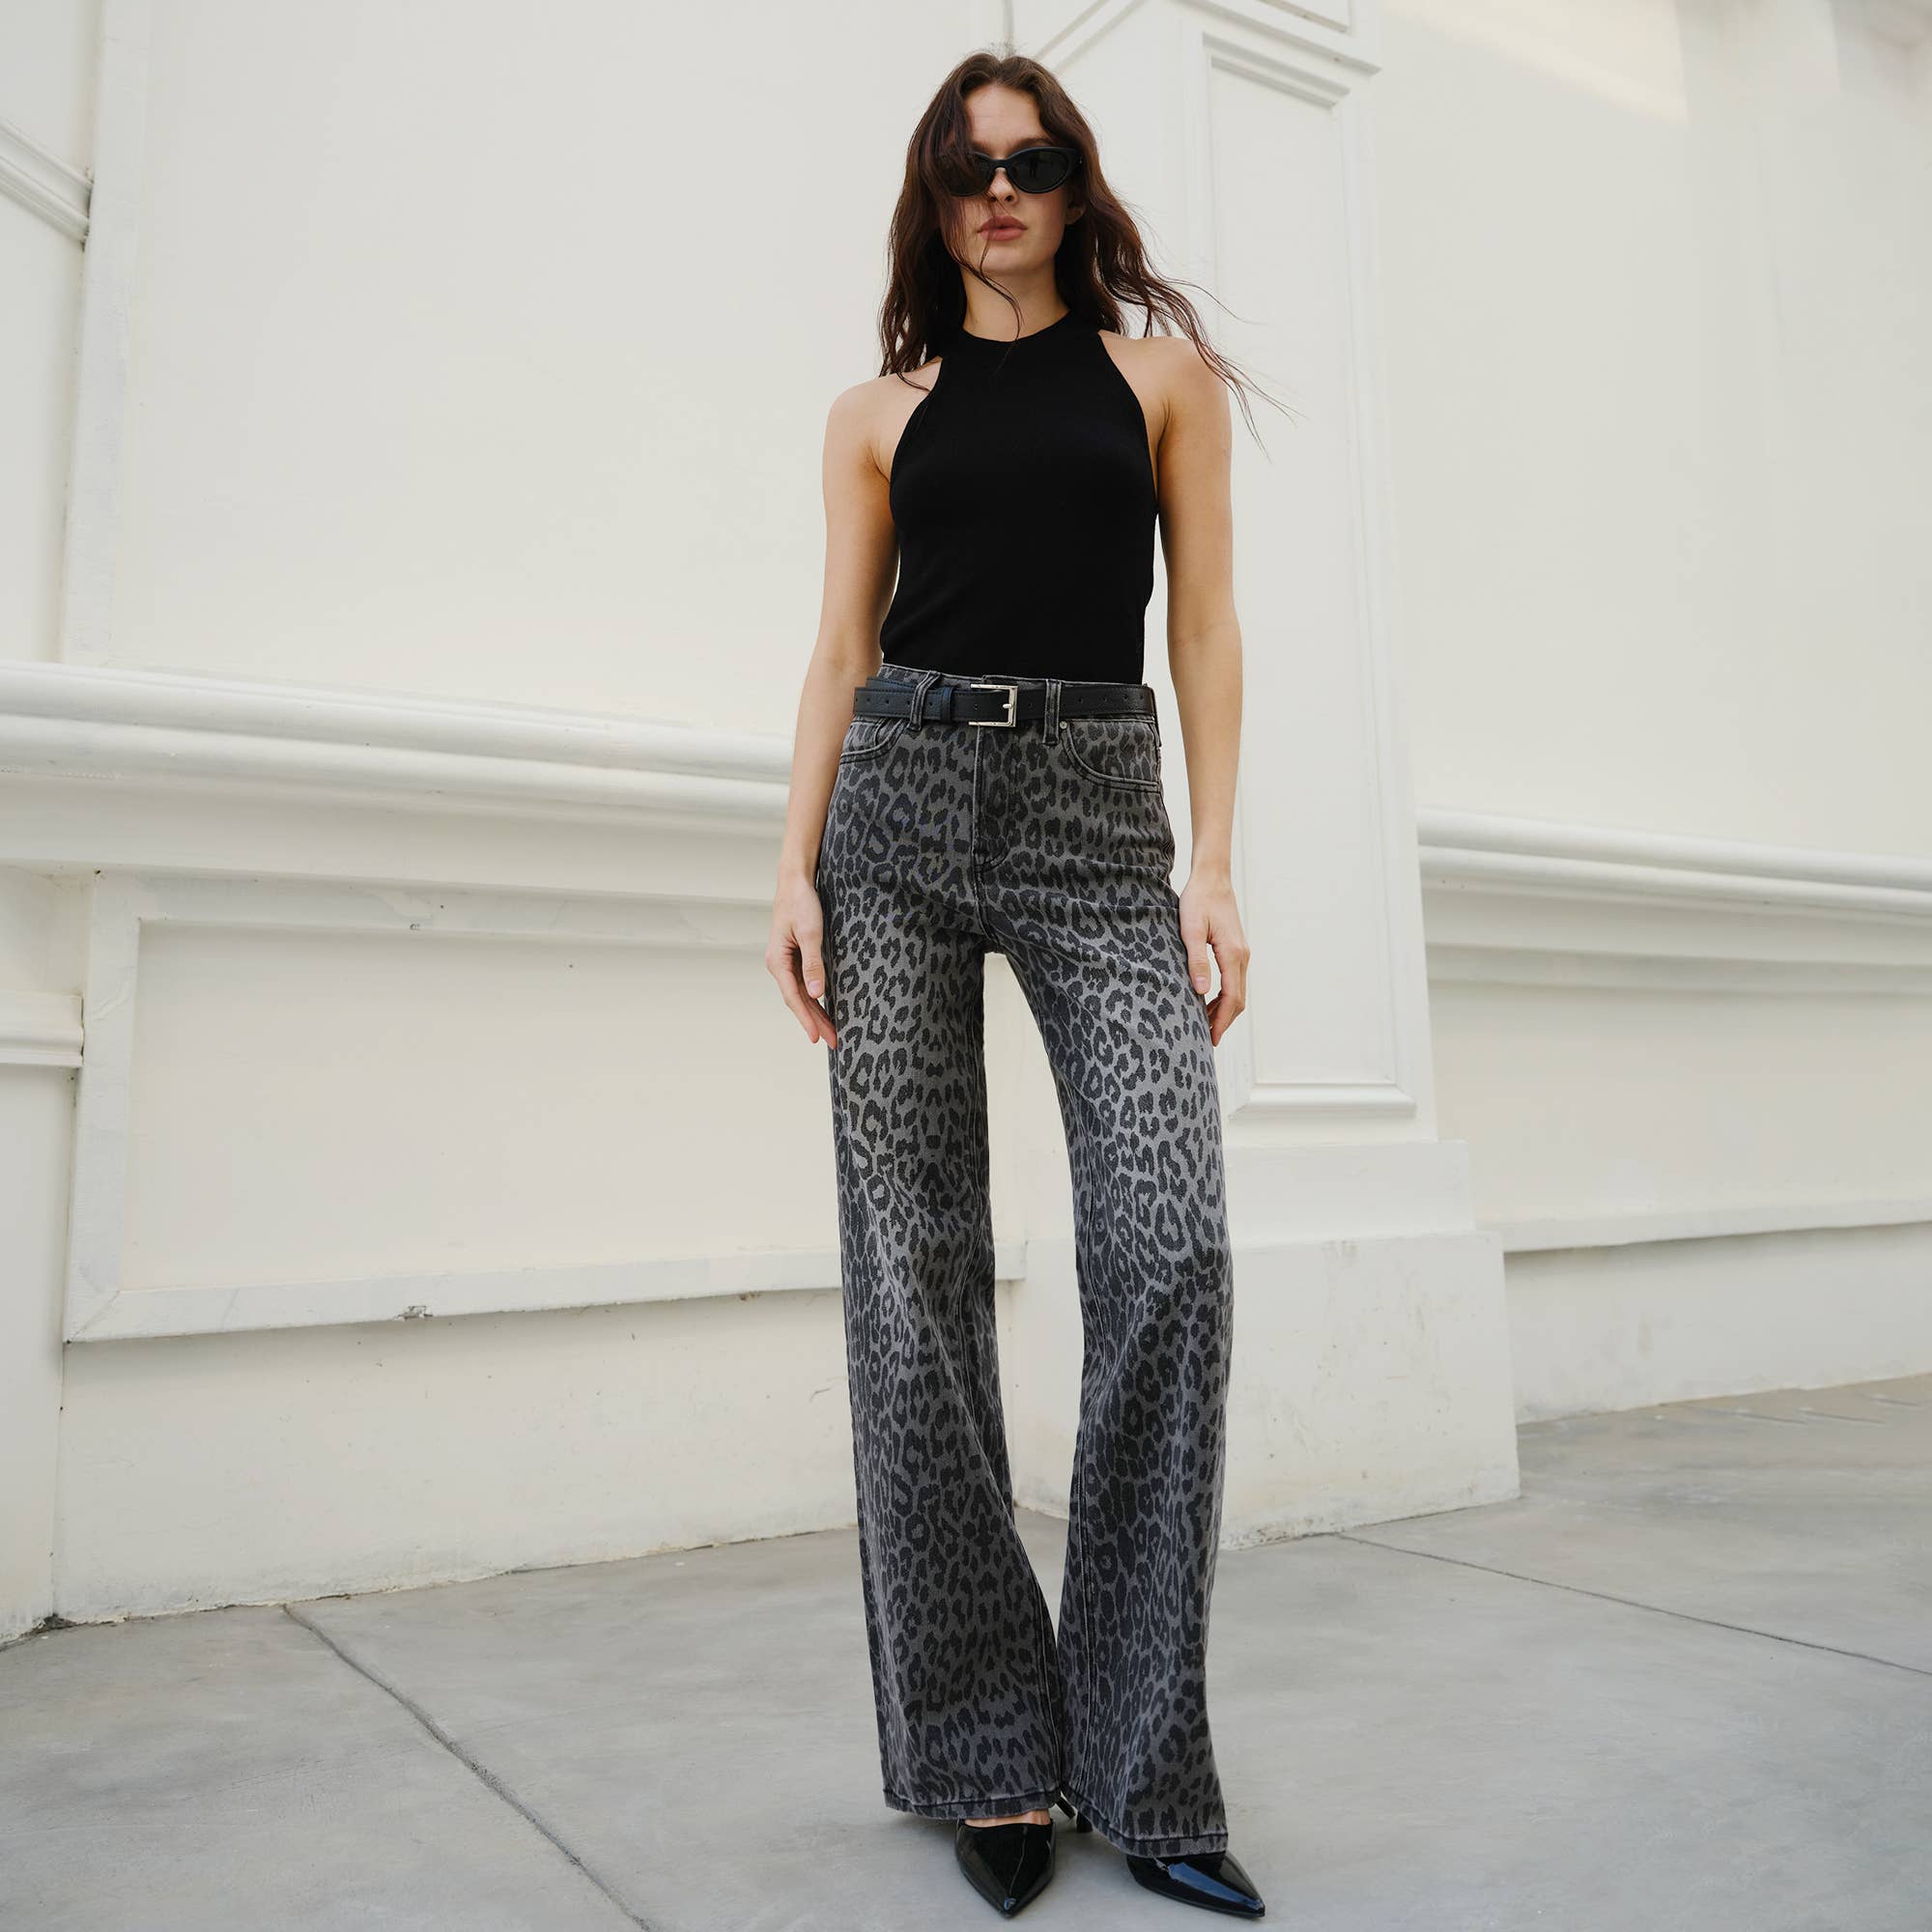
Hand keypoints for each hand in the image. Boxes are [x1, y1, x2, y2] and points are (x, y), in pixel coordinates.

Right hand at [767, 873, 836, 1047]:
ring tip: (831, 1031)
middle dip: (815, 1021)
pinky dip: (815, 998)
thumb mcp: (811, 933)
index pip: (793, 998)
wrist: (795, 881)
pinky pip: (804, 983)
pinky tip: (824, 1007)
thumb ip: (813, 964)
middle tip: (833, 1041)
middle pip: (798, 1000)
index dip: (806, 1019)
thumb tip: (816, 994)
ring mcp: (786, 961)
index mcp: (778, 961)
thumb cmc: (801, 903)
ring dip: (816, 1012)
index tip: (817, 1038)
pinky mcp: (795, 956)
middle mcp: (779, 964)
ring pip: (802, 993)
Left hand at [1177, 871, 1248, 1046]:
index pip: (1231, 998)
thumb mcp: (1190, 929)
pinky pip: (1234, 980)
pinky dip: (1224, 996)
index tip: (1212, 1040)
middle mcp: (1242, 956)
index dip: (1221, 1021)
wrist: (1213, 877)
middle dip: (1224, 1021)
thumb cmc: (1198, 900)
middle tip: (1208, 1040)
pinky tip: (1208, 1001)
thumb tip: (1200, 991)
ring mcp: (1242, 952)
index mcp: (1232, 954)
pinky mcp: (1236, 949)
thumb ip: (1196, 960)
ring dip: (1223, 1010)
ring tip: (1205, 1026)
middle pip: (1238, 999)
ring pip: (1238, 991)